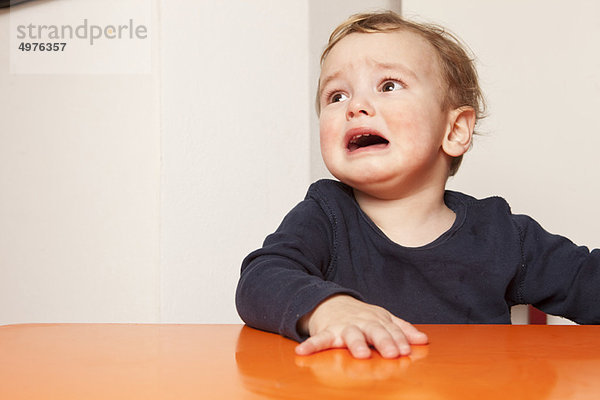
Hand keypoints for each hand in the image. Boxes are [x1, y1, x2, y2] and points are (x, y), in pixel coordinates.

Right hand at [295, 294, 427, 358]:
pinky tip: (303, 352)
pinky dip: (311, 345)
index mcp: (376, 320)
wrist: (329, 302)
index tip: (406, 350)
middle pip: (374, 330)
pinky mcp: (326, 331)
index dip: (399, 340)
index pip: (391, 330)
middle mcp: (361, 322)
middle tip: (392, 353)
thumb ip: (402, 329)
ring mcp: (343, 326)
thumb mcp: (382, 318)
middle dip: (383, 341)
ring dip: (355, 343)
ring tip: (360, 354)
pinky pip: (319, 339)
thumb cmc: (360, 315)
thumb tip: (423, 340)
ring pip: (350, 334)